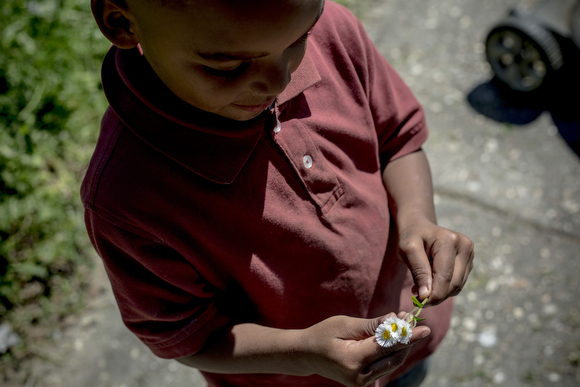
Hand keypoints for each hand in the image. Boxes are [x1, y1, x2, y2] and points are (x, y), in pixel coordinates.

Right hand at [299, 312, 429, 386]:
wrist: (306, 355)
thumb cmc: (323, 335)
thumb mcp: (344, 324)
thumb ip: (371, 325)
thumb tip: (394, 319)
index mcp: (352, 360)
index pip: (386, 348)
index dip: (407, 337)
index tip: (424, 329)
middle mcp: (359, 376)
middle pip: (393, 358)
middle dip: (407, 340)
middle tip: (414, 321)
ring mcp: (361, 382)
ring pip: (392, 364)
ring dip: (402, 345)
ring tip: (405, 324)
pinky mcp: (363, 382)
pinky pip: (384, 366)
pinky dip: (392, 352)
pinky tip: (395, 336)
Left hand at [397, 216, 473, 304]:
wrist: (420, 226)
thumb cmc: (411, 237)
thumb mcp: (407, 249)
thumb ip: (418, 271)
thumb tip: (426, 295)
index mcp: (450, 240)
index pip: (445, 276)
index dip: (433, 294)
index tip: (419, 302)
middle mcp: (465, 246)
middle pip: (454, 283)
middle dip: (436, 295)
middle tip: (417, 298)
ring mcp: (470, 254)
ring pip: (457, 286)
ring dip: (440, 292)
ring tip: (421, 286)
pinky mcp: (469, 262)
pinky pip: (458, 283)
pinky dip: (444, 288)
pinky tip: (431, 281)